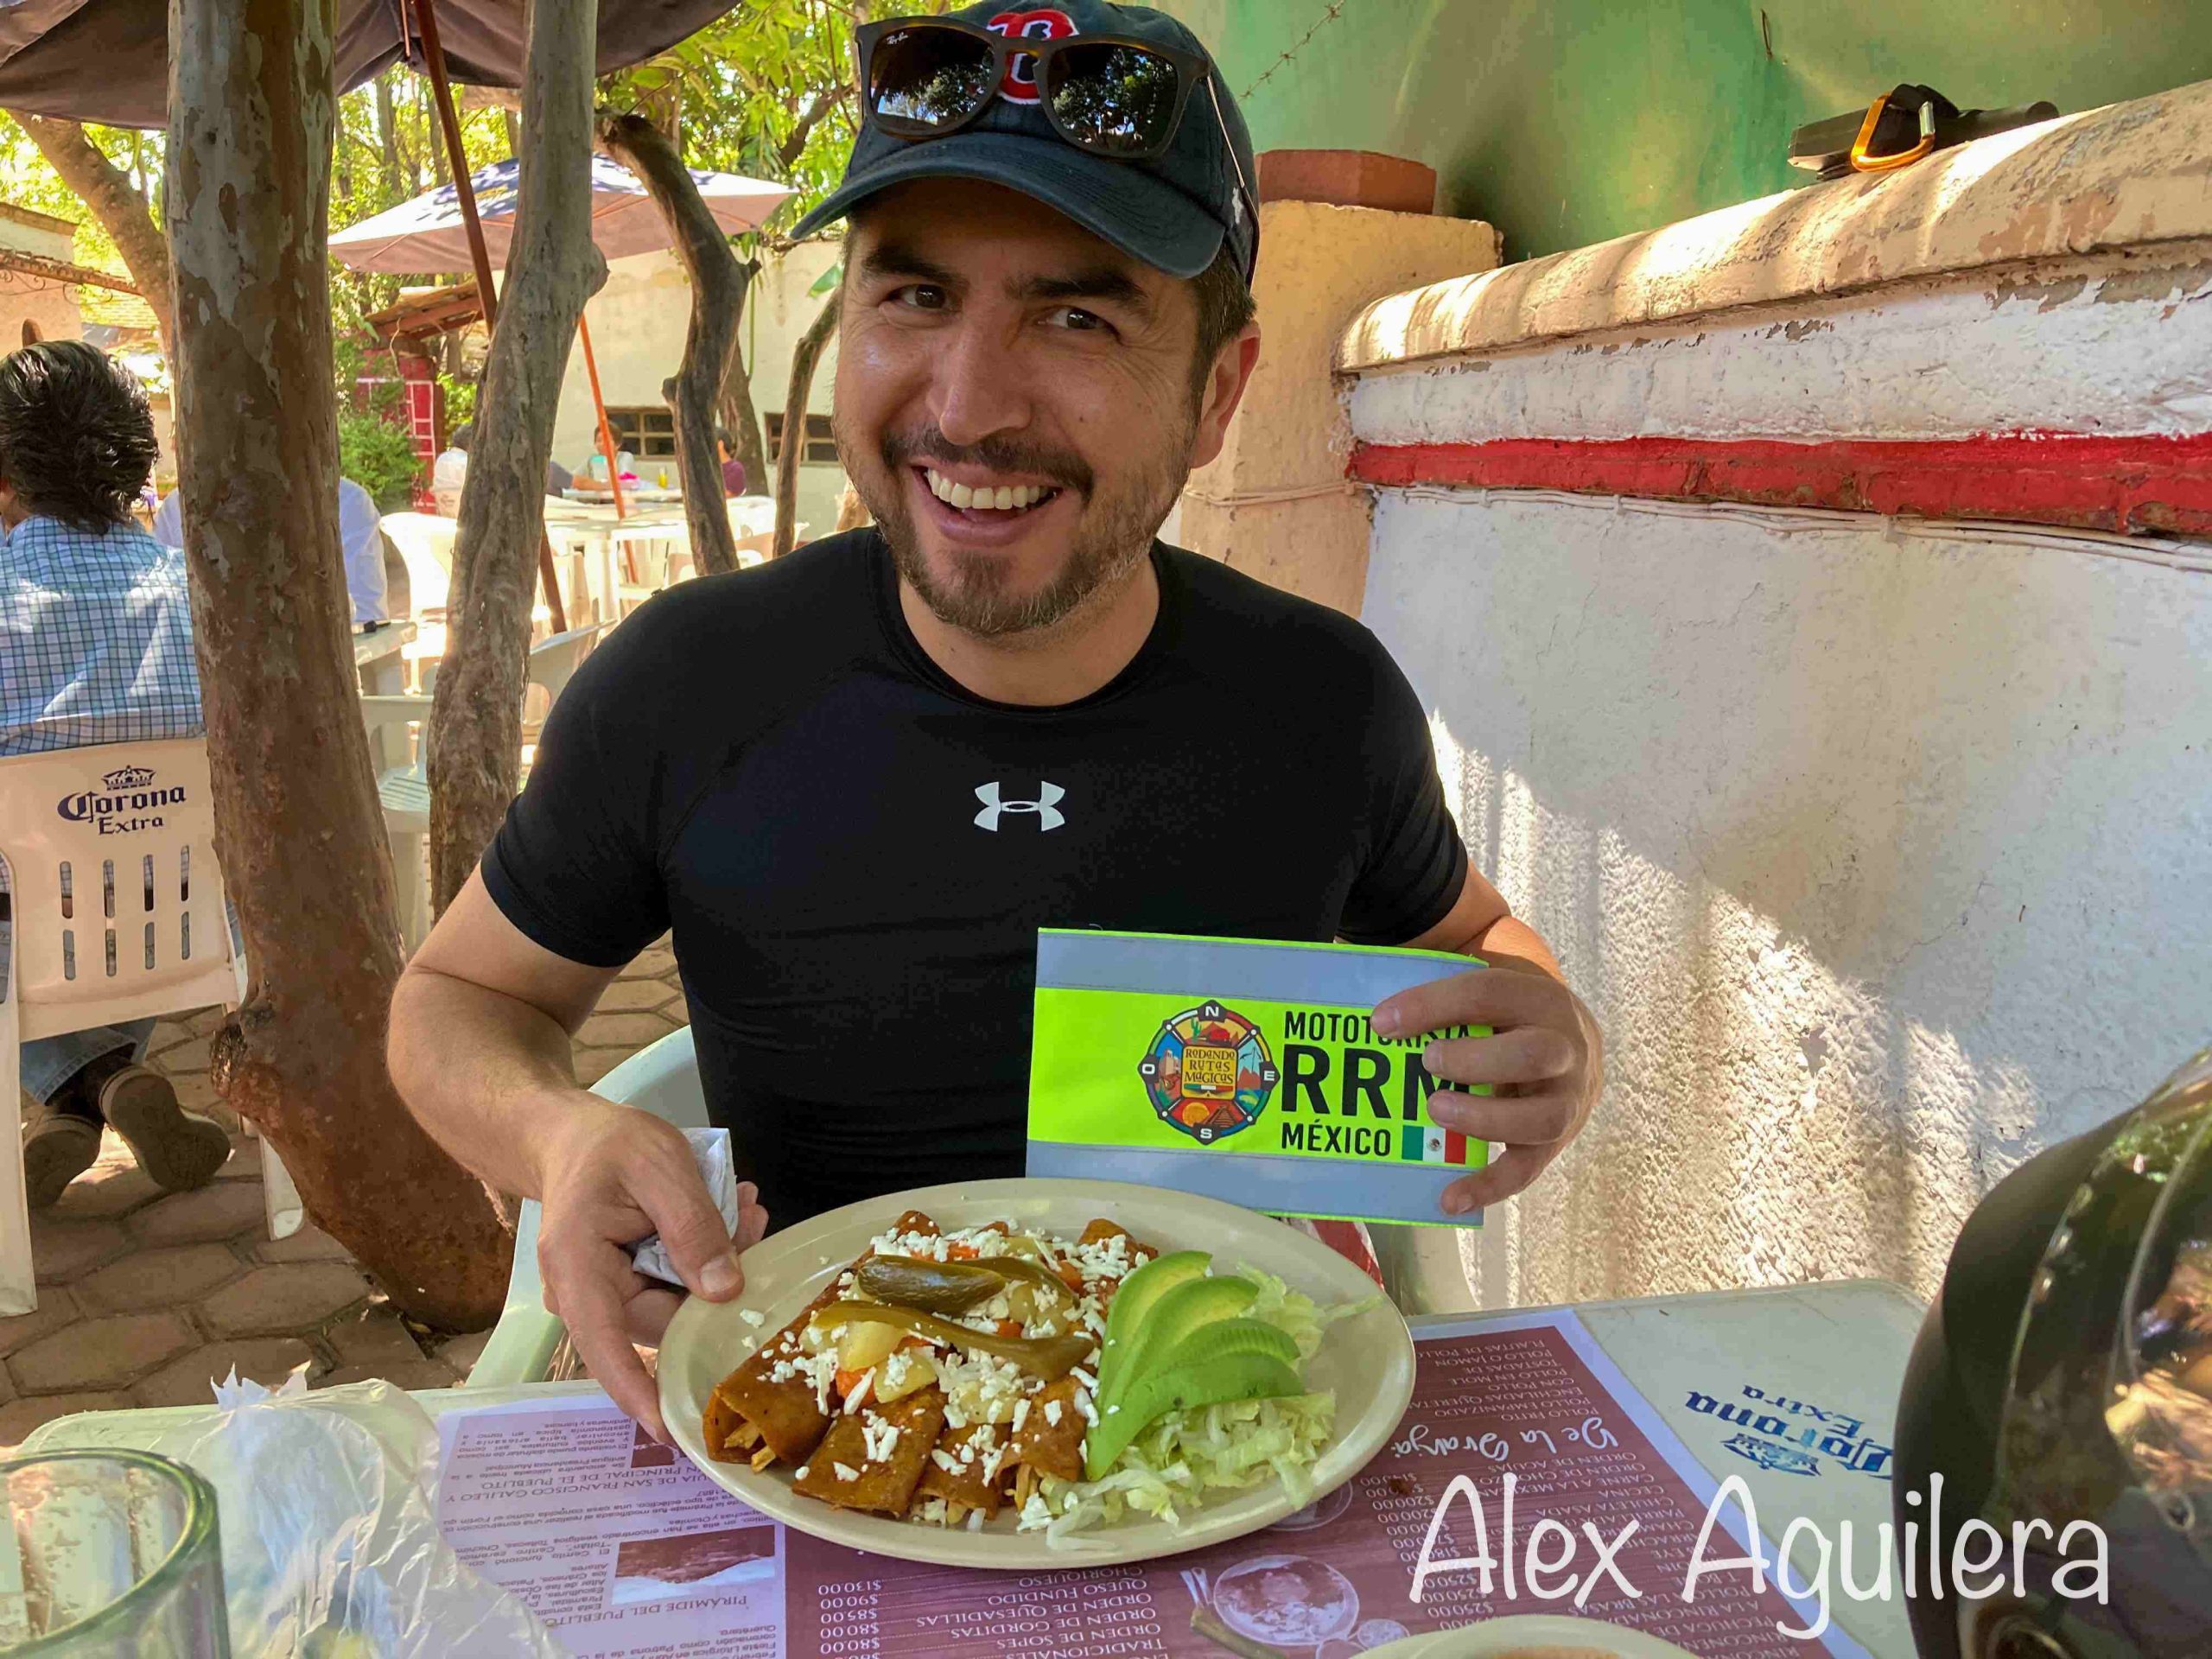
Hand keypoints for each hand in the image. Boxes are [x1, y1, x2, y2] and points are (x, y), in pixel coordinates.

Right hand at [531, 1095, 770, 1439]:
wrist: (575, 1136)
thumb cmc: (609, 1145)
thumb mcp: (659, 1166)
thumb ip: (692, 1225)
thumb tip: (724, 1293)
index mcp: (580, 1271)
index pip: (605, 1346)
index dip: (639, 1392)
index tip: (672, 1434)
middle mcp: (591, 1297)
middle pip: (668, 1322)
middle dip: (720, 1285)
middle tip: (751, 1218)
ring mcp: (614, 1296)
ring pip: (683, 1305)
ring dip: (723, 1262)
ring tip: (741, 1204)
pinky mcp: (635, 1287)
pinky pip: (683, 1288)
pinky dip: (712, 1256)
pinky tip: (731, 1211)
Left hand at [1372, 953, 1599, 1215]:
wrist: (1576, 1047)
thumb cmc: (1511, 1015)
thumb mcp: (1490, 986)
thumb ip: (1443, 978)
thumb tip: (1388, 987)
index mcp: (1540, 998)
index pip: (1489, 994)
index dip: (1432, 1006)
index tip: (1382, 1022)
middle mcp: (1565, 1049)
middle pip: (1534, 1054)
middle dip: (1474, 1061)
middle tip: (1427, 1062)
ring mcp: (1566, 1101)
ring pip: (1540, 1118)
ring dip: (1483, 1120)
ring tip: (1435, 1112)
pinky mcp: (1554, 1143)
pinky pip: (1526, 1170)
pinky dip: (1488, 1187)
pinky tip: (1449, 1198)